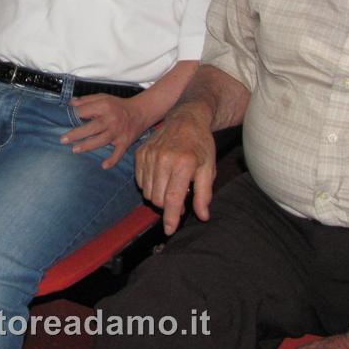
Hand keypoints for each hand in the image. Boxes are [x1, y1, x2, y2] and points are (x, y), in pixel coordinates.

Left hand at [61, 94, 144, 169]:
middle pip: (92, 127)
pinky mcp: (125, 142)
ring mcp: (118, 132)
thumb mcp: (103, 97)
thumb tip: (70, 103)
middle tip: (63, 140)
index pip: (86, 111)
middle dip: (77, 134)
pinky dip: (113, 160)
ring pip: (102, 140)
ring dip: (88, 146)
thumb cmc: (118, 105)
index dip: (74, 115)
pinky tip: (104, 166)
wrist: (141, 112)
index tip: (63, 120)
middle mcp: (111, 120)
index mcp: (104, 107)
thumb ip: (86, 100)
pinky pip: (119, 152)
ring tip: (75, 150)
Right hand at [134, 106, 216, 234]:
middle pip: (157, 198)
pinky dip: (148, 185)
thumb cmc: (200, 144)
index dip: (170, 217)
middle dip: (167, 206)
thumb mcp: (209, 168)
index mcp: (183, 163)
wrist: (186, 118)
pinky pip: (139, 180)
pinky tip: (160, 178)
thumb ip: (204, 194)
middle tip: (179, 199)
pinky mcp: (140, 153)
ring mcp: (149, 155)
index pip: (172, 198)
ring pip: (147, 191)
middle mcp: (163, 158)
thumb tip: (202, 216)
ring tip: (170, 186)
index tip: (169, 230)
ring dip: (157, 196)